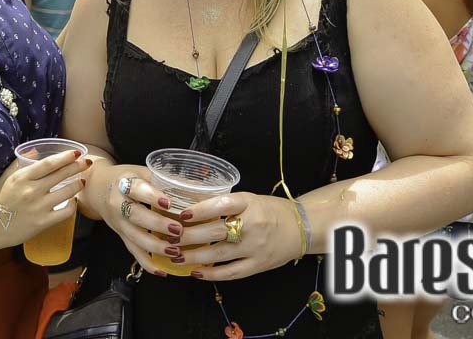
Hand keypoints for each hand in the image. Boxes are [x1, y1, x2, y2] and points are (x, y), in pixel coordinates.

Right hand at [0, 150, 89, 248]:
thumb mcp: (5, 178)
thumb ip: (20, 163)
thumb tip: (36, 151)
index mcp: (22, 177)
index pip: (49, 163)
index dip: (65, 157)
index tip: (77, 153)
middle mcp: (31, 191)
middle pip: (61, 175)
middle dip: (77, 167)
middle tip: (87, 162)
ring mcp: (38, 207)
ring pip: (67, 193)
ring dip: (77, 185)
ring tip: (82, 181)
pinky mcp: (42, 223)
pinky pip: (65, 212)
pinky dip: (72, 205)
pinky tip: (73, 201)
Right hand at [91, 164, 181, 275]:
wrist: (99, 189)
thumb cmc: (128, 178)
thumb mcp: (143, 172)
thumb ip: (165, 180)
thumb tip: (198, 187)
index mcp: (125, 182)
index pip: (137, 189)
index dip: (152, 197)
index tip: (169, 203)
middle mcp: (118, 203)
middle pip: (135, 216)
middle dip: (157, 225)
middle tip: (178, 230)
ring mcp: (119, 222)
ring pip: (134, 238)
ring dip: (155, 247)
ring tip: (175, 251)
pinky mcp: (121, 237)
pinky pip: (133, 252)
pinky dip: (147, 264)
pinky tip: (163, 271)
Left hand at [174, 193, 300, 279]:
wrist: (302, 228)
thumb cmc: (271, 210)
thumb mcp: (250, 199)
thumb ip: (226, 204)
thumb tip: (192, 209)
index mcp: (249, 203)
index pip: (221, 205)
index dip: (200, 210)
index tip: (181, 215)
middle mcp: (252, 224)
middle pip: (215, 232)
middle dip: (188, 236)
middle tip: (170, 238)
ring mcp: (255, 247)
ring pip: (219, 255)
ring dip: (194, 257)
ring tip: (176, 256)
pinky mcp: (258, 265)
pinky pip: (232, 272)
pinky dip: (212, 274)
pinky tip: (196, 272)